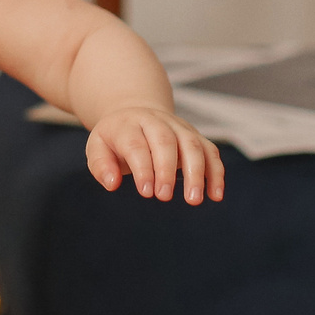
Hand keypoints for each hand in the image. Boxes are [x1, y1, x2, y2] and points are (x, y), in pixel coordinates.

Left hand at [86, 104, 221, 203]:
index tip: (146, 192)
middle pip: (166, 142)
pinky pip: (210, 151)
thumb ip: (101, 165)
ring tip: (194, 200)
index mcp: (128, 124)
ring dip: (196, 172)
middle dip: (167, 170)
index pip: (136, 145)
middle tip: (164, 197)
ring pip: (192, 145)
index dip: (142, 168)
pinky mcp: (195, 136)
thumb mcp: (98, 147)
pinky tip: (216, 195)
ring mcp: (178, 127)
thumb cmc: (115, 139)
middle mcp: (156, 122)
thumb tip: (112, 183)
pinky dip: (216, 172)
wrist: (135, 114)